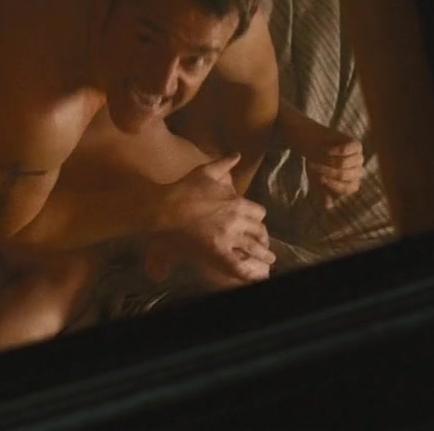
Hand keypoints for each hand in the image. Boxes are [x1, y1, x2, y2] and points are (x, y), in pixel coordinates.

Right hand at [151, 153, 274, 282]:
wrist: (165, 207)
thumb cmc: (183, 190)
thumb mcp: (204, 171)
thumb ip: (223, 163)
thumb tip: (237, 155)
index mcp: (237, 202)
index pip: (259, 213)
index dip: (258, 220)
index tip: (255, 225)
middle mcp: (237, 219)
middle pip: (260, 231)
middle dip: (263, 239)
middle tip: (265, 246)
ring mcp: (228, 236)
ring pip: (254, 249)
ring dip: (263, 256)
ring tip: (268, 262)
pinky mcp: (217, 251)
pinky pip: (238, 265)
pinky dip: (248, 274)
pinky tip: (256, 278)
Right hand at [298, 127, 364, 208]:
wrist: (314, 143)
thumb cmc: (317, 164)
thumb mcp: (316, 181)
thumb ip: (323, 192)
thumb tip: (328, 206)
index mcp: (352, 183)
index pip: (348, 188)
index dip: (333, 184)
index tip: (319, 179)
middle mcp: (358, 171)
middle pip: (345, 175)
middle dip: (326, 171)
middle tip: (313, 167)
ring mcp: (359, 157)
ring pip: (344, 163)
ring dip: (327, 160)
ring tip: (317, 157)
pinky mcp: (356, 145)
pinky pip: (345, 150)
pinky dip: (332, 150)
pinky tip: (325, 149)